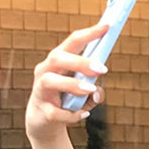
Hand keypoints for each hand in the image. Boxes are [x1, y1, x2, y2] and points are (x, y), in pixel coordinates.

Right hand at [25, 22, 109, 142]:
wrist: (43, 121)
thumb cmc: (66, 100)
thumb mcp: (83, 93)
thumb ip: (94, 91)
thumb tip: (97, 92)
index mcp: (58, 60)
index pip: (73, 41)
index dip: (89, 33)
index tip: (107, 27)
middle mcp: (46, 71)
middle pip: (58, 57)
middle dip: (80, 61)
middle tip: (102, 69)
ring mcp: (41, 90)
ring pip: (50, 81)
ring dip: (72, 84)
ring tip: (90, 89)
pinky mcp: (42, 111)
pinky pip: (56, 112)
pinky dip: (71, 114)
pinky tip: (83, 114)